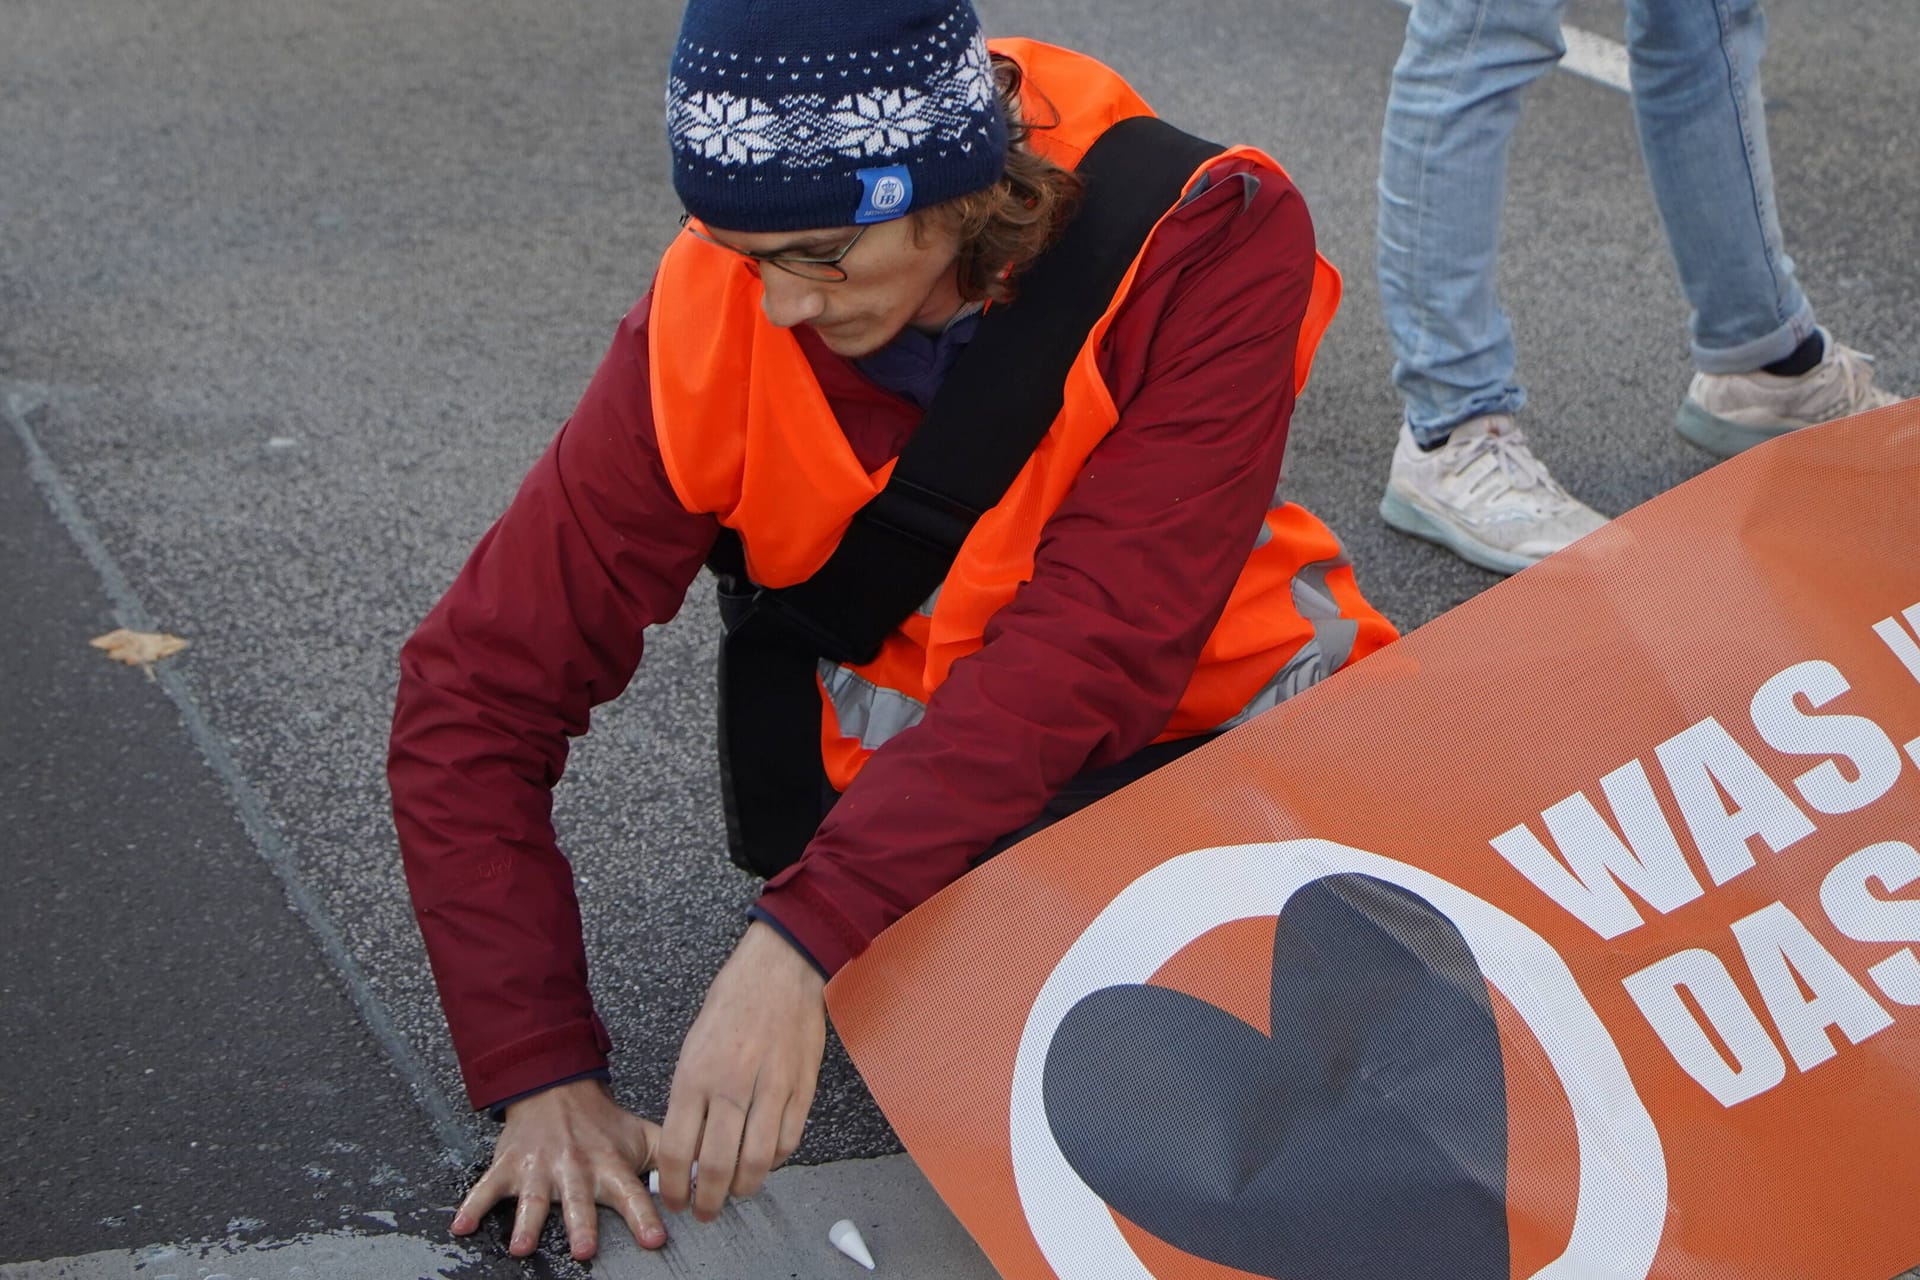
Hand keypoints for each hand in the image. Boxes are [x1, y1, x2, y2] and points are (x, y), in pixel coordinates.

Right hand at [451, 1076, 665, 1259]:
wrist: (556, 1088)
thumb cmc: (603, 1123)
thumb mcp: (642, 1136)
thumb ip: (677, 1158)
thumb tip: (715, 1173)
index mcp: (610, 1166)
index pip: (632, 1194)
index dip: (644, 1217)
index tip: (655, 1239)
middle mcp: (576, 1169)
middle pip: (580, 1201)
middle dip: (581, 1225)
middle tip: (584, 1250)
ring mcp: (541, 1168)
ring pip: (534, 1199)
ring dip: (529, 1222)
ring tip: (523, 1246)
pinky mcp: (510, 1167)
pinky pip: (487, 1188)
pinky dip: (473, 1206)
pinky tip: (462, 1226)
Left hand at [654, 920, 826, 1221]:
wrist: (780, 969)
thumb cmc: (732, 1002)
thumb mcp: (693, 1046)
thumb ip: (689, 1097)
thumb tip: (688, 1147)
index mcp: (695, 1075)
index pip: (678, 1150)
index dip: (674, 1186)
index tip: (675, 1198)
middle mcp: (731, 1086)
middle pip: (717, 1166)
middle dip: (707, 1201)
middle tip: (705, 1210)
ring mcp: (771, 1088)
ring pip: (756, 1162)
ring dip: (743, 1189)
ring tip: (735, 1193)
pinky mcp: (802, 1088)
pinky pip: (788, 1141)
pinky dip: (775, 1161)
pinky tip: (765, 1160)